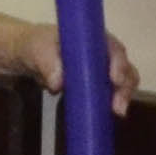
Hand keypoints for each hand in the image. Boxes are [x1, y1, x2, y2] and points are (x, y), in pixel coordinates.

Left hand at [18, 16, 140, 113]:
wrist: (30, 56)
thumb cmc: (36, 45)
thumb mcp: (37, 49)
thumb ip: (46, 62)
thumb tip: (58, 83)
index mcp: (93, 39)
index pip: (113, 48)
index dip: (118, 63)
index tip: (115, 79)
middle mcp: (103, 53)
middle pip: (124, 67)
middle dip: (125, 86)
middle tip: (118, 106)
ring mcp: (101, 69)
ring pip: (122, 82)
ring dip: (123, 97)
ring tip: (117, 112)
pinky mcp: (96, 85)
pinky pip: (109, 94)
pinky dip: (112, 104)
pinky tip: (111, 116)